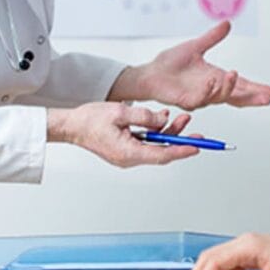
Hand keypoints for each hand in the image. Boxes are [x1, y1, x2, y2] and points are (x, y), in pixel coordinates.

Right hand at [47, 102, 199, 166]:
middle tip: (198, 134)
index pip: (162, 154)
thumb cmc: (90, 120)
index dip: (182, 151)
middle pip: (162, 151)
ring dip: (169, 134)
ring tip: (181, 118)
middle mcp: (130, 158)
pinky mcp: (125, 149)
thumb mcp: (120, 112)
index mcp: (129, 152)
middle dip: (180, 141)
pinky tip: (162, 119)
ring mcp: (127, 155)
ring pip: (155, 146)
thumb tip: (163, 120)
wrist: (71, 126)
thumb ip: (145, 116)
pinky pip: (146, 143)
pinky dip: (156, 132)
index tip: (197, 147)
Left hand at [113, 21, 269, 110]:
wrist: (150, 72)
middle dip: (253, 97)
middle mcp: (211, 89)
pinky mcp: (187, 100)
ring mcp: (200, 96)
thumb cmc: (170, 63)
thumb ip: (212, 37)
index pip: (242, 85)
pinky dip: (209, 90)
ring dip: (230, 88)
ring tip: (236, 75)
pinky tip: (214, 81)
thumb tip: (227, 23)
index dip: (257, 89)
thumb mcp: (195, 46)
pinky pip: (201, 98)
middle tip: (267, 98)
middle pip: (237, 96)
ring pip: (221, 97)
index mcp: (216, 78)